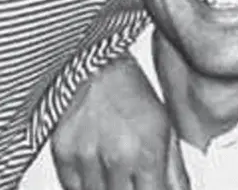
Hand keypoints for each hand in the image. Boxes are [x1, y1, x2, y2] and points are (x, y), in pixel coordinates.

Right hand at [50, 55, 188, 189]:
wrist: (91, 61)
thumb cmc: (127, 87)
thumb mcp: (163, 126)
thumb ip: (175, 172)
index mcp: (147, 153)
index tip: (148, 187)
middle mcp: (117, 158)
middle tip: (129, 178)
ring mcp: (87, 157)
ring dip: (106, 188)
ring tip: (112, 169)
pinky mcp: (62, 151)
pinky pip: (72, 189)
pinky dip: (83, 185)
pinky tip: (93, 167)